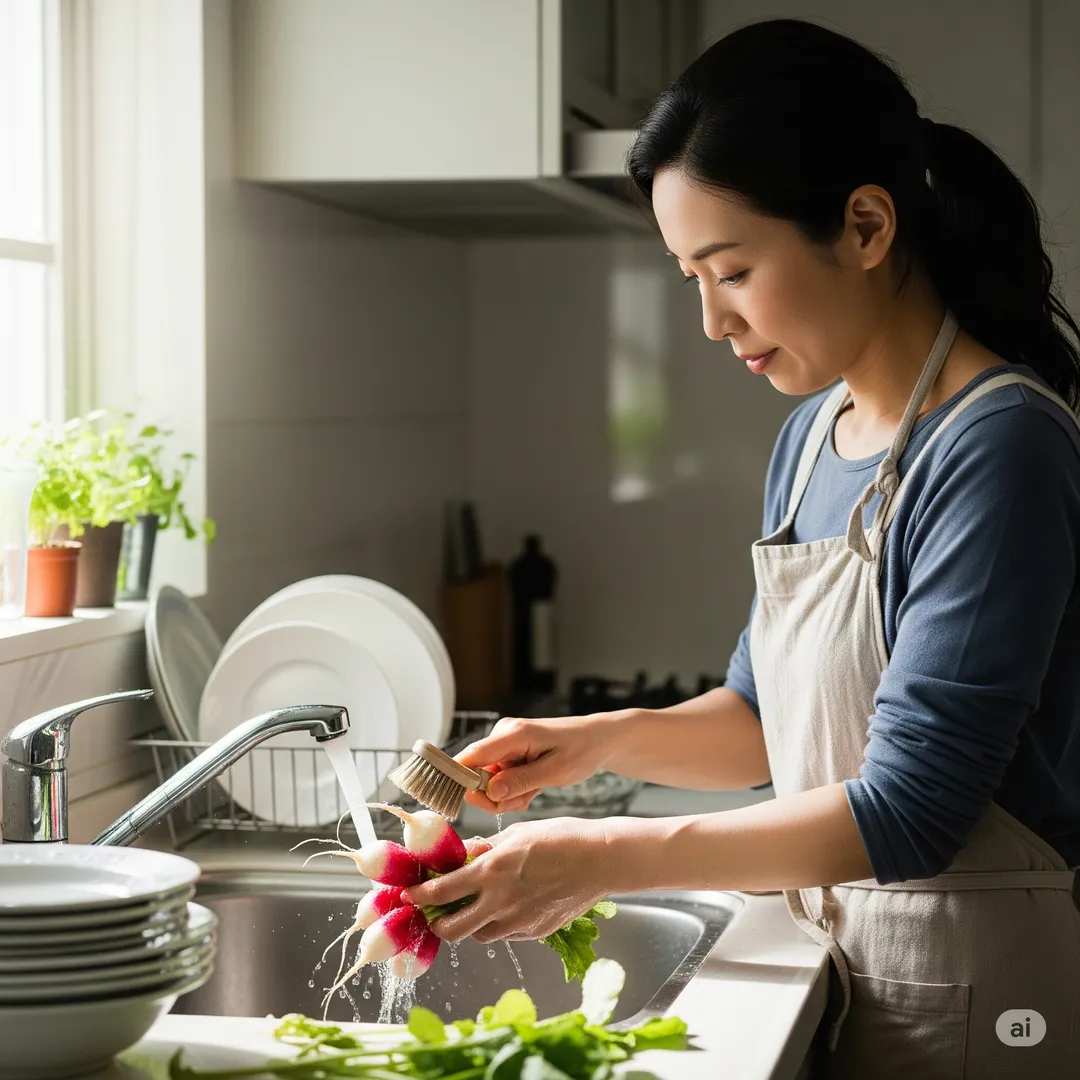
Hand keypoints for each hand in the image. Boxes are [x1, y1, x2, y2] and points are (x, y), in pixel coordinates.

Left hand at [401, 818, 610, 942]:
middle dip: (437, 924)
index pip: (442, 892)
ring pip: (480, 936)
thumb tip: (462, 855)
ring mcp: (519, 922)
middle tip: (436, 915)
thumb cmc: (561, 838)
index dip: (420, 897)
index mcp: (491, 872)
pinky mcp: (536, 932)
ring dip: (471, 924)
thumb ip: (486, 849)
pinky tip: (510, 906)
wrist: (600, 860)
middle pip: (452, 929)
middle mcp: (500, 902)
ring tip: (477, 906)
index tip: (409, 896)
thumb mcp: (517, 834)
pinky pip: (507, 934)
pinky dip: (500, 924)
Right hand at [456, 714, 612, 812]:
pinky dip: (514, 790)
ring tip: (535, 790)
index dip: (457, 778)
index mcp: (512, 734)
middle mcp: (503, 735)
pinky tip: (534, 787)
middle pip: (476, 775)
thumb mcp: (556, 771)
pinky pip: (499, 779)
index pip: (470, 756)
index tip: (459, 801)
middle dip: (496, 796)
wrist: (597, 739)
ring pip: (488, 782)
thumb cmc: (582, 750)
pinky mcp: (508, 752)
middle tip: (525, 800)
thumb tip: (490, 792)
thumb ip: (521, 781)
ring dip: (509, 795)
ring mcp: (504, 744)